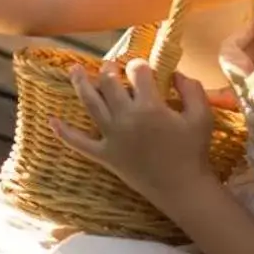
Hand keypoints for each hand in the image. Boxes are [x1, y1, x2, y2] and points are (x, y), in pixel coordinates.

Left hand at [58, 60, 220, 209]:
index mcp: (149, 107)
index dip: (139, 65)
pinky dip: (64, 133)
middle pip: (109, 84)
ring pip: (90, 104)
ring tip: (73, 69)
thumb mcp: (202, 116)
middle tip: (110, 66)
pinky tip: (51, 120)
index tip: (142, 68)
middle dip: (109, 70)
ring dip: (80, 84)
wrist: (182, 188)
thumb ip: (192, 89)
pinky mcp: (105, 155)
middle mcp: (125, 118)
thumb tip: (176, 74)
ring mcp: (111, 137)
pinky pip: (79, 143)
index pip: (138, 73)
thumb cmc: (194, 151)